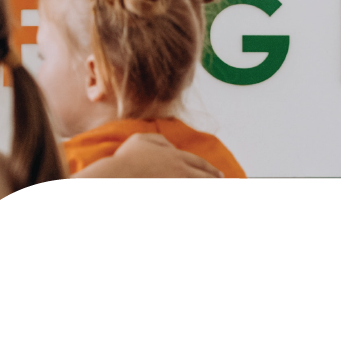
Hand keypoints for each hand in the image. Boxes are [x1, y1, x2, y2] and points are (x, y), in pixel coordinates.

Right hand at [73, 133, 226, 187]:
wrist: (115, 177)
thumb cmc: (124, 161)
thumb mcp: (140, 140)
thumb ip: (159, 140)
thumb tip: (169, 146)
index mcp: (176, 157)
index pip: (201, 164)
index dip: (211, 170)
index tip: (219, 176)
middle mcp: (182, 172)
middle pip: (209, 179)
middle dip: (219, 184)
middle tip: (225, 189)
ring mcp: (180, 186)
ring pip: (205, 189)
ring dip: (215, 192)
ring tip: (222, 196)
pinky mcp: (175, 195)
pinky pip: (193, 196)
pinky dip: (201, 196)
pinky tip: (204, 199)